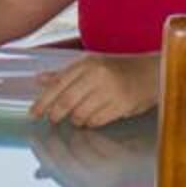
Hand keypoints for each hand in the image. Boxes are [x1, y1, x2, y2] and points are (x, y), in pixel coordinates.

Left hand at [30, 52, 162, 128]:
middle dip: (55, 114)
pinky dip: (90, 123)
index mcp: (87, 63)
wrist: (152, 73)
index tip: (33, 114)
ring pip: (80, 114)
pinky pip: (96, 121)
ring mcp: (110, 90)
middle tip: (52, 120)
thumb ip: (65, 74)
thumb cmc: (119, 70)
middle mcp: (97, 75)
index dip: (43, 101)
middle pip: (65, 102)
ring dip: (75, 120)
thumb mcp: (91, 66)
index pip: (57, 85)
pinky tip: (93, 118)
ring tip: (79, 116)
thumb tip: (39, 79)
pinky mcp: (121, 105)